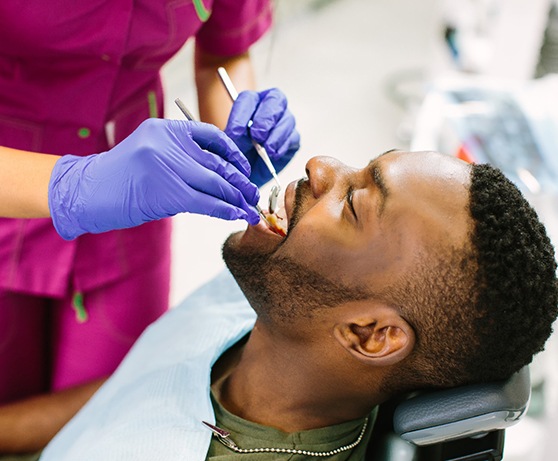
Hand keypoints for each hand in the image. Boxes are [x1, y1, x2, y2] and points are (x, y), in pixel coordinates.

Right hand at [49, 118, 259, 239]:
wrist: (86, 192)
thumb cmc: (119, 176)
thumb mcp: (149, 153)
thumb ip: (180, 156)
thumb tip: (219, 176)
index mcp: (166, 129)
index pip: (211, 135)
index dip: (233, 153)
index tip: (243, 169)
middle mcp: (168, 143)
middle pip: (217, 163)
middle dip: (239, 181)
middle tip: (253, 195)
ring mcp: (167, 166)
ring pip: (215, 183)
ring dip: (236, 198)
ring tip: (250, 209)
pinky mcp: (168, 192)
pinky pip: (206, 202)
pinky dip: (225, 210)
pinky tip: (235, 216)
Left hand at [225, 88, 299, 186]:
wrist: (249, 171)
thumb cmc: (240, 151)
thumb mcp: (232, 142)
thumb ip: (234, 133)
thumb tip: (238, 132)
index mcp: (251, 102)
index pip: (249, 99)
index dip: (242, 114)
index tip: (235, 132)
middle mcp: (270, 106)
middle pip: (275, 99)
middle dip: (266, 119)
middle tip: (257, 136)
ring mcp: (284, 120)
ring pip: (287, 119)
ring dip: (275, 136)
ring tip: (266, 150)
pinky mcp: (292, 138)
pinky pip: (292, 138)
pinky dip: (282, 147)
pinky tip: (273, 155)